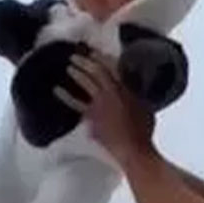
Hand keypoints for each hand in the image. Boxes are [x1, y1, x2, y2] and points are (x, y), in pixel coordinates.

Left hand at [53, 51, 155, 167]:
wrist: (133, 149)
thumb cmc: (143, 132)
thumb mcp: (145, 108)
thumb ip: (135, 96)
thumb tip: (131, 90)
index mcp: (126, 89)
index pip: (112, 67)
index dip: (101, 58)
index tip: (94, 53)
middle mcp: (111, 92)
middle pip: (96, 71)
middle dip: (85, 61)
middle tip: (76, 56)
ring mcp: (99, 103)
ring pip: (86, 82)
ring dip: (77, 72)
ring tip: (69, 67)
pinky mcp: (90, 116)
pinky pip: (75, 103)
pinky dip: (65, 96)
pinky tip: (57, 90)